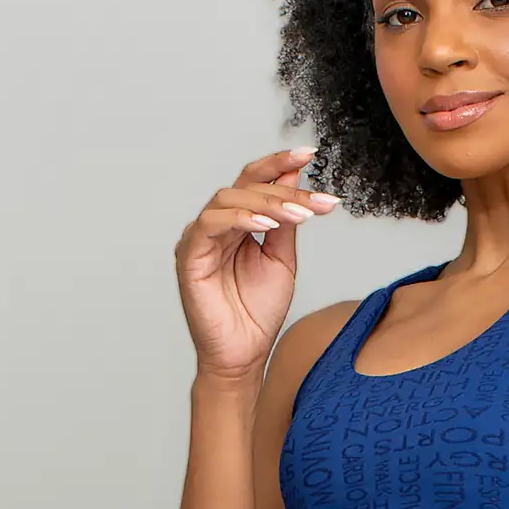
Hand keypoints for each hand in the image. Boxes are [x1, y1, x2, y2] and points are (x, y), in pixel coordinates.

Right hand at [173, 146, 339, 380]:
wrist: (244, 354)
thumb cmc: (258, 311)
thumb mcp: (282, 259)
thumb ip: (286, 221)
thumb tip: (295, 178)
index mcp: (238, 223)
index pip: (255, 182)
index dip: (280, 164)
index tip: (310, 153)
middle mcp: (216, 225)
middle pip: (245, 186)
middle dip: (285, 189)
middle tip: (318, 201)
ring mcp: (200, 239)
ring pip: (229, 200)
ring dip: (267, 203)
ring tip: (298, 215)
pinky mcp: (189, 256)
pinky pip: (211, 224)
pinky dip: (240, 220)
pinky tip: (267, 225)